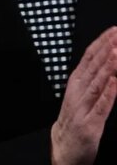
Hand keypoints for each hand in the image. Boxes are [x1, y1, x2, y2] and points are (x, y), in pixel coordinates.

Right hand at [51, 26, 116, 164]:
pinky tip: (114, 82)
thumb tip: (108, 62)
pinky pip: (100, 107)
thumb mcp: (82, 95)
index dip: (101, 43)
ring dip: (107, 67)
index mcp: (76, 83)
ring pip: (97, 83)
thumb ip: (94, 78)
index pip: (89, 58)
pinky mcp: (90, 123)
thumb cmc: (75, 120)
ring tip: (116, 52)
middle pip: (93, 67)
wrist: (64, 146)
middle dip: (107, 49)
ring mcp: (83, 107)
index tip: (113, 30)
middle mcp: (78, 91)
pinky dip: (107, 94)